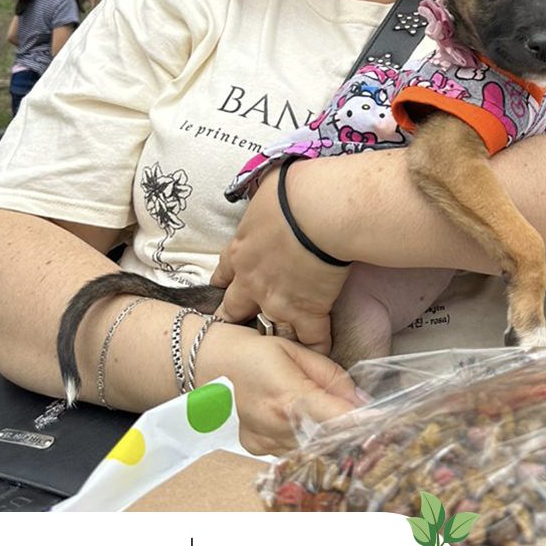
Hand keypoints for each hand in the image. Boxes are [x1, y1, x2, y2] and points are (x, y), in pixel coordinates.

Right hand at [200, 326, 364, 454]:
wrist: (212, 363)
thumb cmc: (257, 351)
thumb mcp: (299, 352)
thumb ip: (332, 378)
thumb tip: (362, 402)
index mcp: (289, 397)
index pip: (336, 419)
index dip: (363, 424)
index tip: (385, 425)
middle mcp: (274, 425)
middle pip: (325, 440)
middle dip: (348, 432)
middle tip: (368, 425)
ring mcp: (262, 440)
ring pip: (309, 448)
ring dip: (327, 437)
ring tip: (338, 421)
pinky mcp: (254, 447)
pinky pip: (290, 449)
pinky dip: (304, 439)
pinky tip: (304, 423)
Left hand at [211, 163, 351, 353]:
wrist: (317, 212)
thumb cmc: (292, 193)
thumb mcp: (266, 188)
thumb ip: (264, 198)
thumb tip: (272, 188)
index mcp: (240, 251)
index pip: (224, 274)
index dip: (224, 283)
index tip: (225, 290)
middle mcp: (252, 283)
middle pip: (236, 310)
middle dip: (237, 321)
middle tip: (238, 333)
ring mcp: (279, 301)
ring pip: (271, 330)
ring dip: (276, 339)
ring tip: (279, 353)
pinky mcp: (308, 311)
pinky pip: (313, 339)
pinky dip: (318, 348)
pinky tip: (321, 358)